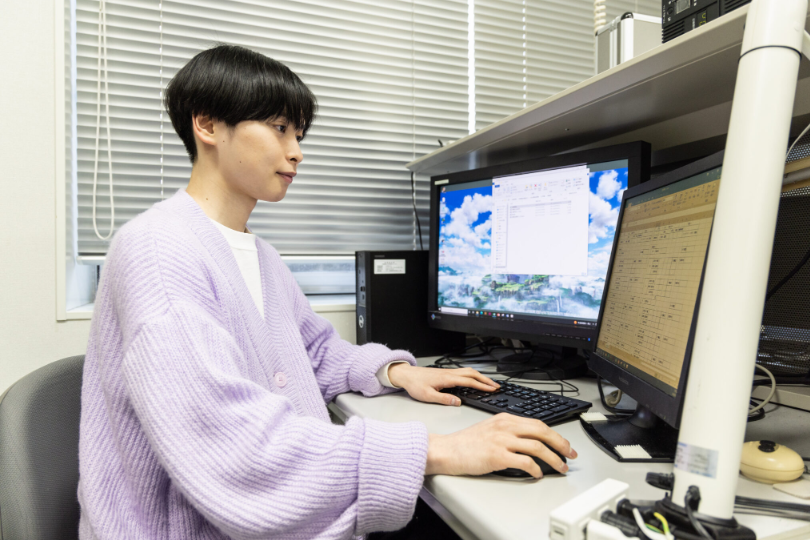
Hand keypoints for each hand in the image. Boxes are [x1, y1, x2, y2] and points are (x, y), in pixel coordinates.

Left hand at [387, 364, 498, 405]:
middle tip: (496, 386)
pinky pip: (463, 372)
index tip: (492, 389)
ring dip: (480, 376)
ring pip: (468, 371)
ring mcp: (448, 372)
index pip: (469, 382)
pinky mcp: (445, 373)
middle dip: (485, 379)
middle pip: (472, 373)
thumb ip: (444, 399)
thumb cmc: (415, 384)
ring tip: (488, 383)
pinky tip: (474, 379)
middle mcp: (449, 373)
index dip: (482, 385)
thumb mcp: (428, 396)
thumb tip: (458, 402)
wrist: (406, 375)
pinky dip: (472, 375)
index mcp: (447, 379)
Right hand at [425, 413, 576, 477]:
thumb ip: (509, 431)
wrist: (447, 450)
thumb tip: (530, 442)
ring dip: (553, 459)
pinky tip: (538, 474)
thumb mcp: (490, 428)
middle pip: (542, 431)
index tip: (564, 444)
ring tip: (560, 468)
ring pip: (537, 446)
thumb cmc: (466, 443)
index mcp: (504, 418)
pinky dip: (536, 469)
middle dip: (560, 444)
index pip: (537, 423)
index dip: (555, 434)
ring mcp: (502, 441)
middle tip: (570, 454)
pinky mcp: (497, 456)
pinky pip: (525, 462)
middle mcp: (505, 427)